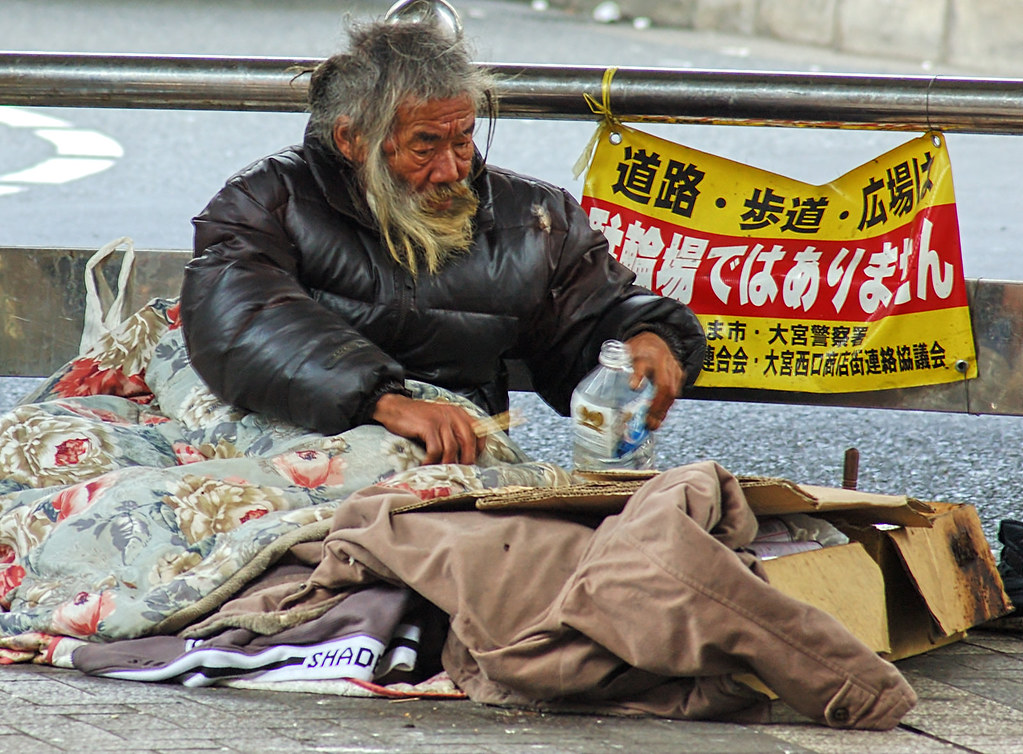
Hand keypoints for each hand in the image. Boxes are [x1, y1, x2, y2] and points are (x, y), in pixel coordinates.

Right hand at [371, 392, 485, 463]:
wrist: (396, 408)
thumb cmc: (418, 418)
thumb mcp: (441, 418)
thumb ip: (454, 429)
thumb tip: (464, 453)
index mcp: (459, 413)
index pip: (480, 431)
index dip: (479, 448)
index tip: (473, 460)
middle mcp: (453, 415)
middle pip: (468, 441)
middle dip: (466, 460)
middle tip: (459, 472)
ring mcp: (441, 420)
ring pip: (452, 448)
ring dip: (447, 463)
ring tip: (441, 471)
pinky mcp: (428, 426)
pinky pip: (435, 450)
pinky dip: (432, 461)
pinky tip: (426, 465)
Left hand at [625, 331, 685, 430]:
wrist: (658, 339)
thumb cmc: (640, 348)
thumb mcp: (627, 351)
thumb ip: (617, 362)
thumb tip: (606, 376)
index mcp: (646, 353)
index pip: (642, 364)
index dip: (638, 375)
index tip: (633, 386)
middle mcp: (663, 361)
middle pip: (663, 385)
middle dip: (656, 406)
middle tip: (647, 421)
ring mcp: (673, 369)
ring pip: (671, 392)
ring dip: (662, 411)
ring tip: (653, 425)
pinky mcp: (679, 375)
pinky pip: (674, 395)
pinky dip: (666, 408)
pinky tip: (659, 418)